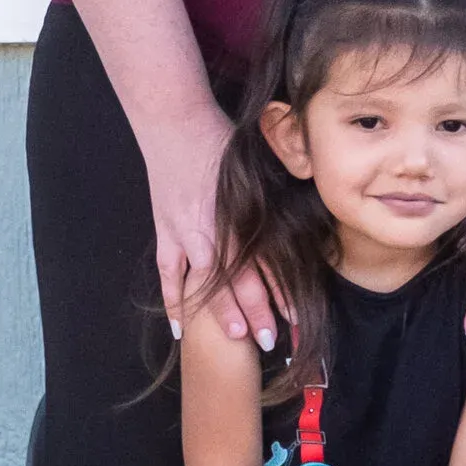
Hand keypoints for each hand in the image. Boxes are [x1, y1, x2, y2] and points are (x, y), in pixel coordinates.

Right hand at [142, 102, 276, 351]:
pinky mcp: (165, 232)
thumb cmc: (221, 138)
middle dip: (257, 312)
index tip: (298, 315)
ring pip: (206, 283)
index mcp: (241, 215)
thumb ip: (273, 194)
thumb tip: (300, 210)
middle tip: (272, 342)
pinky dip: (173, 301)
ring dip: (222, 313)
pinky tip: (179, 329)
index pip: (266, 262)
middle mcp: (215, 231)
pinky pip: (169, 274)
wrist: (175, 123)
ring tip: (238, 340)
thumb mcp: (255, 165)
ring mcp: (186, 235)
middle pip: (240, 280)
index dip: (282, 291)